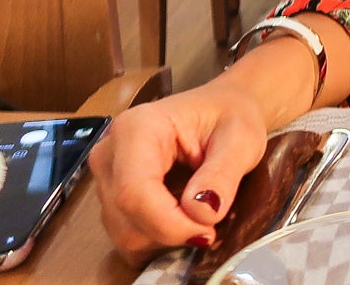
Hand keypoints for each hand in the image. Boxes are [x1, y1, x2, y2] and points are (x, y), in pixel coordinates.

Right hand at [87, 79, 269, 265]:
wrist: (226, 107)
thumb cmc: (232, 115)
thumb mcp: (242, 139)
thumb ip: (222, 174)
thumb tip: (201, 212)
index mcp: (136, 128)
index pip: (134, 193)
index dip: (169, 224)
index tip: (208, 232)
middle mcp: (110, 154)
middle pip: (126, 220)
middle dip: (172, 234)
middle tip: (212, 225)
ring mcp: (107, 179)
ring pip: (125, 235)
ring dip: (166, 240)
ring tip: (200, 219)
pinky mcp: (113, 199)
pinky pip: (128, 239)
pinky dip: (158, 242)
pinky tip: (184, 222)